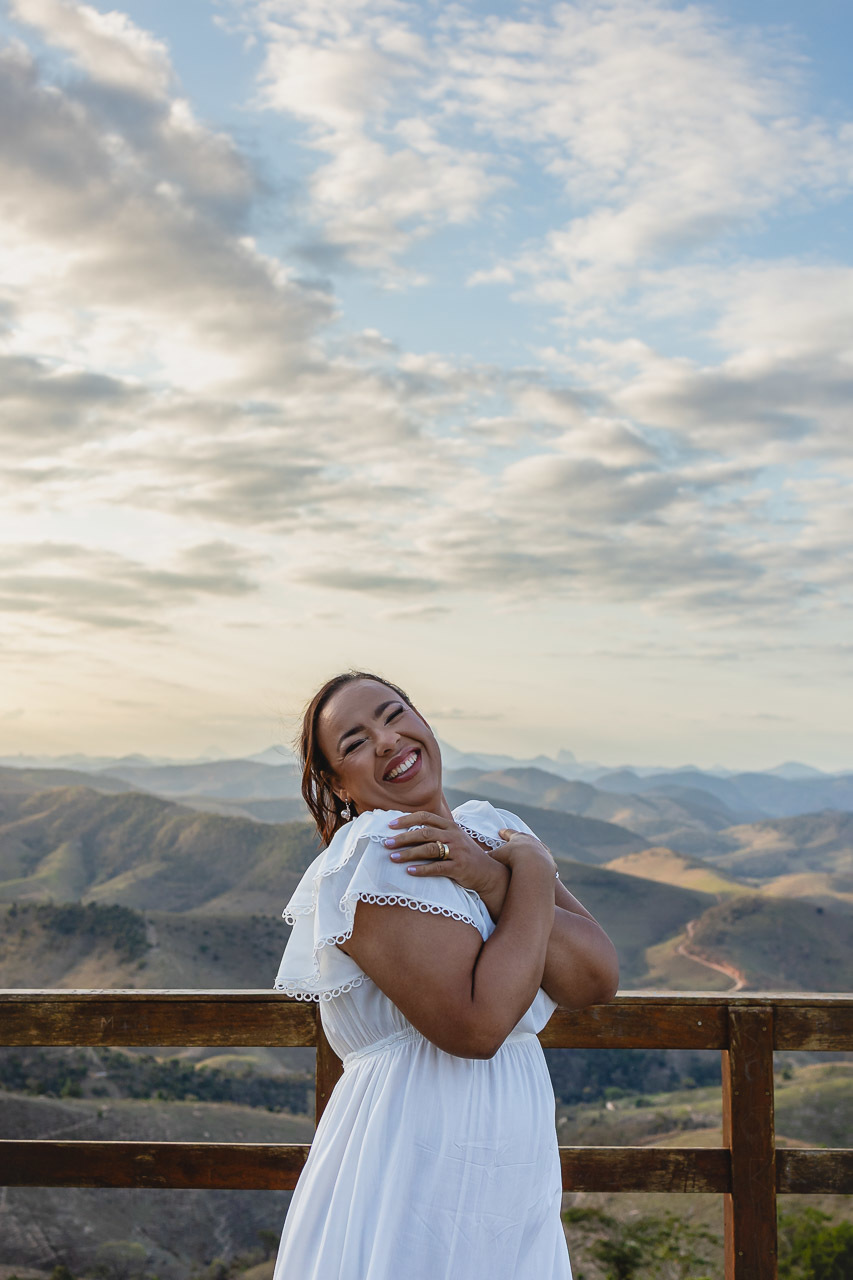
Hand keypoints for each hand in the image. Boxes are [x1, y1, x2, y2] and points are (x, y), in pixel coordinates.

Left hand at [384, 810, 505, 898]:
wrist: (488, 872)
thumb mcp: (454, 838)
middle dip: (403, 837)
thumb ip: (436, 832)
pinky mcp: (459, 867)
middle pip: (424, 832)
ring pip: (428, 849)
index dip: (407, 819)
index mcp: (450, 826)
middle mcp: (453, 835)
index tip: (390, 825)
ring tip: (393, 858)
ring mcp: (457, 851)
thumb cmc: (465, 855)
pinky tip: (409, 872)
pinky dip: (422, 869)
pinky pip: (437, 867)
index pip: (425, 816)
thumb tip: (409, 830)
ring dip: (408, 853)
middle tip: (386, 843)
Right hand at [492, 828, 556, 878]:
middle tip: (517, 841)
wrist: (533, 865)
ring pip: (538, 846)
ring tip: (531, 852)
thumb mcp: (496, 857)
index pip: (509, 833)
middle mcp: (531, 841)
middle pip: (525, 837)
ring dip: (534, 849)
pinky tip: (541, 865)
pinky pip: (546, 859)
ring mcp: (542, 849)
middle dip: (520, 839)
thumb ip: (488, 856)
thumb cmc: (512, 859)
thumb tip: (477, 857)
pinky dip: (542, 861)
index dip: (504, 833)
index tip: (500, 832)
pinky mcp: (549, 859)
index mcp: (518, 837)